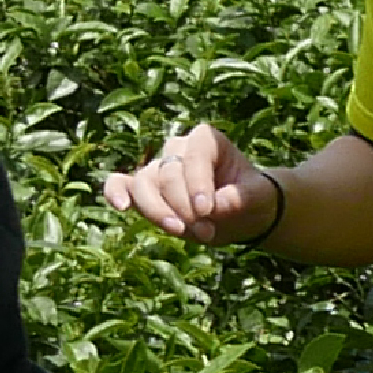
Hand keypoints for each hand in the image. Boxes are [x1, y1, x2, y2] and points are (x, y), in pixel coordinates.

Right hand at [101, 124, 273, 248]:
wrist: (241, 214)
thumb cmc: (250, 198)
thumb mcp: (257, 197)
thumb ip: (239, 199)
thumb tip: (215, 207)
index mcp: (206, 140)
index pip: (193, 154)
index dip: (197, 182)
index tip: (207, 210)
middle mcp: (178, 149)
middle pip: (168, 173)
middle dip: (184, 207)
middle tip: (207, 231)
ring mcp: (158, 169)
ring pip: (142, 183)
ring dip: (157, 211)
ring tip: (179, 231)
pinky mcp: (144, 191)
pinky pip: (119, 184)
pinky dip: (115, 193)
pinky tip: (122, 207)